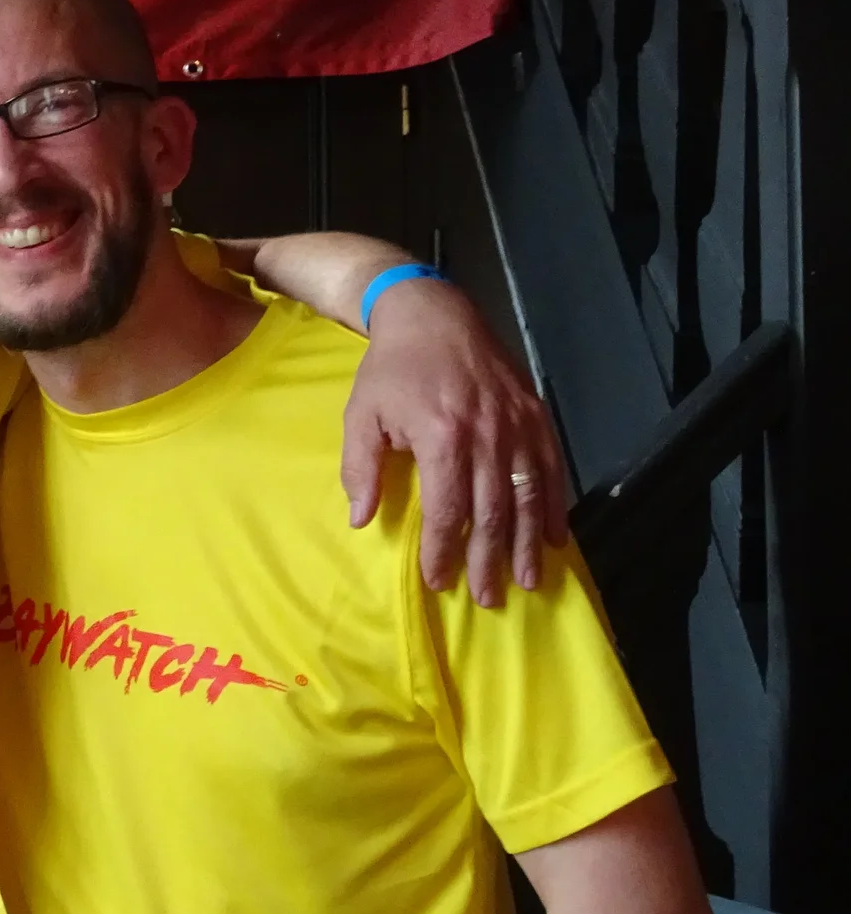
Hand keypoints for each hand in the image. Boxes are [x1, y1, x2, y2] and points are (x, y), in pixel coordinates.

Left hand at [341, 279, 566, 605]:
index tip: (438, 581)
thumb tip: (361, 519)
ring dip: (527, 545)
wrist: (434, 315)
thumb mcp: (361, 414)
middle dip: (489, 560)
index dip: (444, 550)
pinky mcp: (536, 416)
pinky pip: (551, 470)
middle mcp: (487, 435)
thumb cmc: (391, 369)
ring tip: (527, 581)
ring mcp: (518, 425)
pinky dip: (553, 507)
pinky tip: (553, 539)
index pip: (447, 509)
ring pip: (528, 497)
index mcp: (441, 436)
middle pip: (492, 512)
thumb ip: (360, 468)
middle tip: (488, 598)